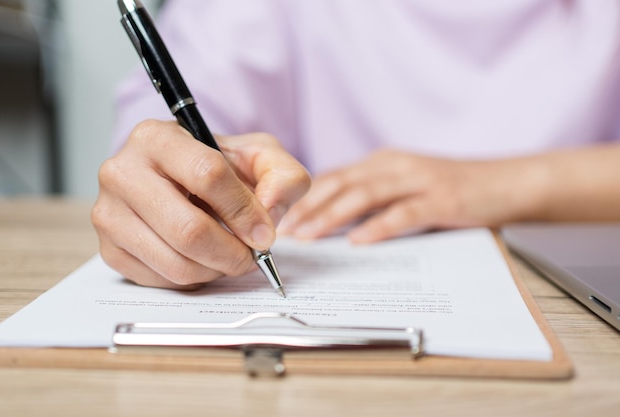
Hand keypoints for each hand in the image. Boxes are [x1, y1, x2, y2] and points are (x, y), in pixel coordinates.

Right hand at [92, 120, 309, 288]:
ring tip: (228, 256)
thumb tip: (268, 217)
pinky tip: (202, 260)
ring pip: (174, 261)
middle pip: (188, 228)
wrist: (177, 179)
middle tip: (250, 257)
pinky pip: (159, 280)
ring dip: (215, 270)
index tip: (264, 233)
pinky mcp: (108, 249)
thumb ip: (282, 176)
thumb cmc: (216, 166)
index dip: (243, 211)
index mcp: (156, 138)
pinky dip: (192, 279)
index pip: (206, 175)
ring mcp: (108, 212)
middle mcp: (122, 172)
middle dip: (231, 252)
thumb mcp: (258, 156)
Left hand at [278, 149, 544, 242]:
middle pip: (341, 184)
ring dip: (332, 216)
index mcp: (382, 163)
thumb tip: (334, 220)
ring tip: (308, 234)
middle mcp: (395, 166)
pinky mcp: (441, 198)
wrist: (506, 183)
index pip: (333, 178)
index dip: (304, 197)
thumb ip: (373, 197)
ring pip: (365, 195)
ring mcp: (418, 180)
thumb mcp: (406, 185)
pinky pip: (404, 213)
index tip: (280, 217)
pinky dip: (379, 226)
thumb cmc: (452, 189)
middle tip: (282, 229)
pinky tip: (359, 241)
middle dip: (307, 207)